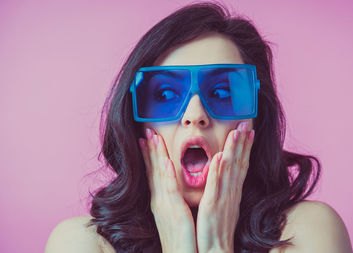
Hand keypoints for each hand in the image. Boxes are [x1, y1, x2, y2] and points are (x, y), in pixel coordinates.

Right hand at [139, 129, 196, 252]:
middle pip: (153, 170)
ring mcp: (165, 206)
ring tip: (154, 138)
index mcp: (160, 201)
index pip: (153, 173)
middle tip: (147, 131)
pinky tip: (168, 162)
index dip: (149, 156)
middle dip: (149, 150)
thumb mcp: (174, 215)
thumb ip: (172, 199)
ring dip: (157, 156)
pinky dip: (168, 175)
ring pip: (160, 175)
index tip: (145, 140)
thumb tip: (171, 188)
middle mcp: (159, 201)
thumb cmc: (180, 238)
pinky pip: (171, 190)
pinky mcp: (175, 212)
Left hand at [196, 122, 253, 252]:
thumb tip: (225, 176)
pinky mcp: (212, 207)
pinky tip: (219, 157)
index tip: (249, 130)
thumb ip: (225, 191)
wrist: (215, 252)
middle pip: (239, 164)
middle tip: (246, 123)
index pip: (241, 166)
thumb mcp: (223, 208)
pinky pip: (216, 187)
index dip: (246, 147)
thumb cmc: (217, 233)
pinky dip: (218, 172)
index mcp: (233, 194)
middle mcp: (231, 194)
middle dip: (243, 142)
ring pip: (230, 171)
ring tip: (237, 132)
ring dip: (233, 150)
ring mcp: (223, 200)